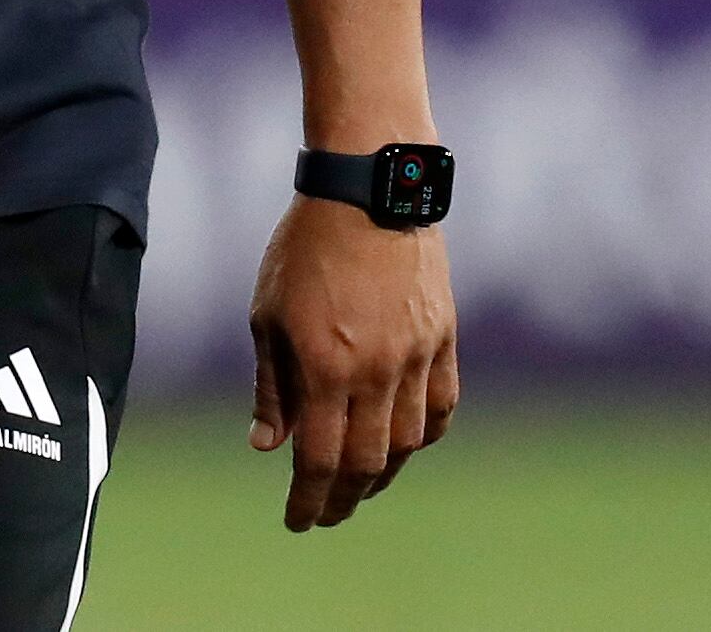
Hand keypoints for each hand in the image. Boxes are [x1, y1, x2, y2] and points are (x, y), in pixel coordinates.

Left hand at [247, 195, 457, 530]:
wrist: (369, 189)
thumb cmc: (304, 247)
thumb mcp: (267, 313)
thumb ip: (271, 385)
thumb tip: (266, 447)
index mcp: (324, 367)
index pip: (319, 459)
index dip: (307, 499)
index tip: (297, 521)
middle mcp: (376, 371)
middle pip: (366, 463)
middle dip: (343, 499)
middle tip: (326, 514)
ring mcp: (416, 356)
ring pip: (408, 442)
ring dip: (384, 474)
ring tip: (362, 486)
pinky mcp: (444, 338)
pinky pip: (442, 406)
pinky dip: (424, 435)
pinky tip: (406, 444)